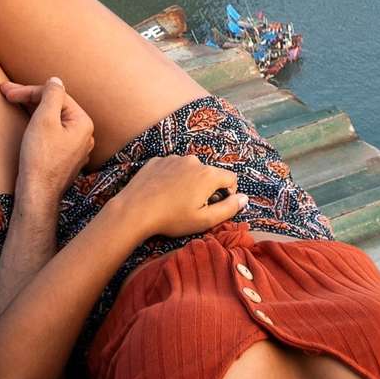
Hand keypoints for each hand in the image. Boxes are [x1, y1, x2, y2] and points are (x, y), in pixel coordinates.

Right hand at [2, 75, 93, 197]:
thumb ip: (51, 95)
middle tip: (6, 92)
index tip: (7, 91)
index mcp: (83, 123)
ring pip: (52, 120)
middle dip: (29, 99)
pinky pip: (51, 134)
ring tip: (12, 102)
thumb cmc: (40, 158)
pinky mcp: (64, 158)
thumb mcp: (44, 120)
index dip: (29, 91)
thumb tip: (55, 80)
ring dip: (31, 110)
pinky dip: (37, 125)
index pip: (55, 96)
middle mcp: (84, 135)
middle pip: (54, 107)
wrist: (37, 194)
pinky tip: (26, 122)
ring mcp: (75, 148)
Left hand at [120, 150, 245, 243]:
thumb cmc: (172, 218)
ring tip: (175, 201)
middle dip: (207, 189)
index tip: (215, 206)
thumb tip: (245, 198)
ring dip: (189, 183)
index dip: (228, 194)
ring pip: (190, 170)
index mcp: (208, 174)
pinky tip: (162, 193)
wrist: (135, 210)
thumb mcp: (205, 220)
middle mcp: (193, 161)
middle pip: (210, 174)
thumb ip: (229, 208)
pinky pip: (172, 168)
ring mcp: (173, 158)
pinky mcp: (157, 160)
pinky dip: (172, 178)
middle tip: (193, 207)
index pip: (231, 178)